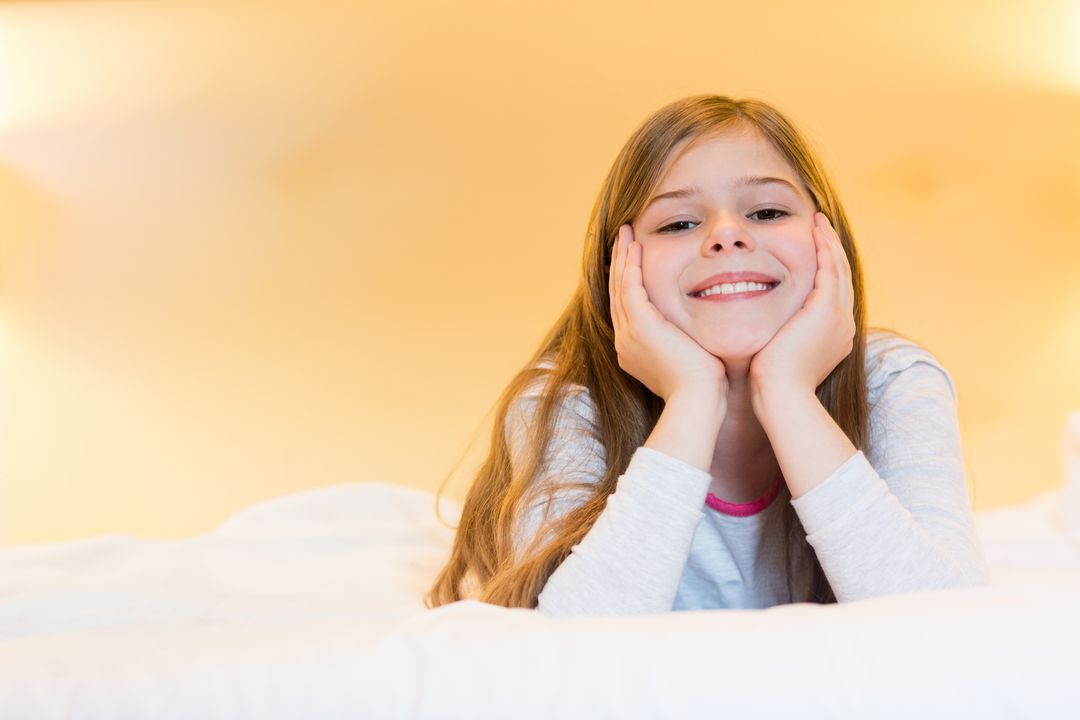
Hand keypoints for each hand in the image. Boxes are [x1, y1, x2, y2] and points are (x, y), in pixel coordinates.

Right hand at [609, 223, 727, 403]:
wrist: (698, 401)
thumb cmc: (704, 387)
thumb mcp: (690, 358)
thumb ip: (685, 341)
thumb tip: (696, 332)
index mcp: (634, 349)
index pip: (626, 307)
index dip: (627, 280)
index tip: (632, 259)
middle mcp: (625, 341)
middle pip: (617, 293)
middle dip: (620, 264)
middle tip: (622, 239)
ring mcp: (629, 334)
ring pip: (620, 286)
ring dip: (623, 257)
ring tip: (625, 234)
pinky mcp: (641, 326)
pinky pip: (630, 287)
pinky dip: (632, 265)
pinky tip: (636, 246)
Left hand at [748, 212, 855, 402]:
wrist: (780, 396)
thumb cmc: (771, 385)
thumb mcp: (779, 354)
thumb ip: (779, 337)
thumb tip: (763, 330)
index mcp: (835, 336)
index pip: (834, 294)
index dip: (827, 269)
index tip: (815, 250)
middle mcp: (843, 325)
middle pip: (842, 277)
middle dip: (832, 250)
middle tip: (821, 227)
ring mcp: (839, 318)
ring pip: (840, 269)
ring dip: (830, 243)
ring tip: (819, 222)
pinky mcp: (826, 311)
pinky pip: (830, 270)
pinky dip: (824, 249)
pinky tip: (816, 232)